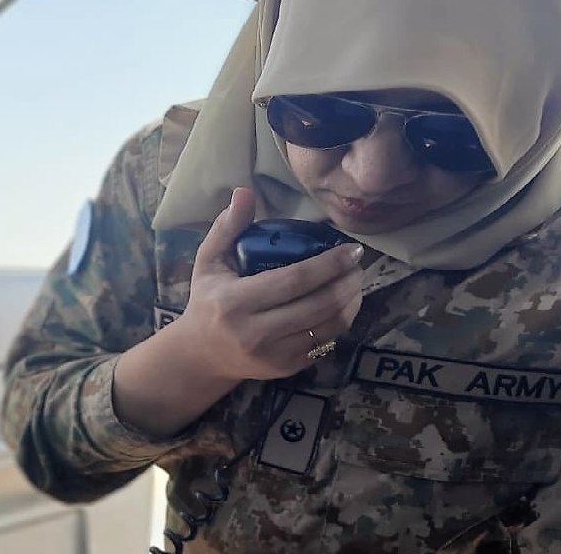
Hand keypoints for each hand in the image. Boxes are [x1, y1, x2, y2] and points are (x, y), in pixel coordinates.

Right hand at [177, 187, 363, 380]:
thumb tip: (244, 192)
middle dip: (347, 282)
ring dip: (351, 302)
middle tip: (359, 264)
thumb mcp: (208, 261)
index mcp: (236, 302)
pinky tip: (345, 304)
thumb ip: (227, 227)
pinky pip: (325, 343)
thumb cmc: (207, 300)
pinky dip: (341, 322)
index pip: (294, 280)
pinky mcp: (286, 369)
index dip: (329, 264)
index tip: (351, 250)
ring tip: (356, 281)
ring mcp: (274, 355)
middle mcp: (256, 333)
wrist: (201, 355)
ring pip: (328, 327)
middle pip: (318, 305)